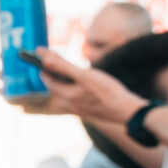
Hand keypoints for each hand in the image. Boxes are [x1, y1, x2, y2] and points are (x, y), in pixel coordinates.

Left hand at [28, 49, 147, 130]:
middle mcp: (70, 104)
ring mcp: (80, 108)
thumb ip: (63, 66)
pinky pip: (77, 96)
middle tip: (51, 60)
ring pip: (67, 91)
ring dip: (64, 79)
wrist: (127, 111)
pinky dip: (75, 86)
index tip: (40, 56)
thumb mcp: (84, 75)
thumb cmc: (107, 91)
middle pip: (56, 86)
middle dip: (53, 72)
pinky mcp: (90, 110)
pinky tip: (83, 82)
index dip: (43, 66)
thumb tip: (44, 58)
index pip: (47, 79)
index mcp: (65, 95)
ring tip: (65, 68)